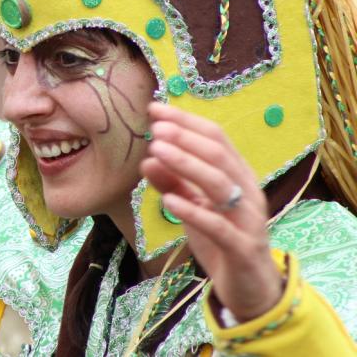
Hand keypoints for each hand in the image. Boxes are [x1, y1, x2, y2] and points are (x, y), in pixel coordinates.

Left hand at [140, 102, 282, 321]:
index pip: (215, 138)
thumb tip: (147, 158)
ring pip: (220, 185)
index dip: (185, 121)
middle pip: (218, 156)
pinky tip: (169, 201)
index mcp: (237, 176)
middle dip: (185, 138)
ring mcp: (249, 220)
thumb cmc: (220, 240)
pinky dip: (194, 211)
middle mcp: (247, 191)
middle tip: (155, 129)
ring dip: (186, 165)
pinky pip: (219, 227)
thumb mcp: (192, 207)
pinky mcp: (243, 249)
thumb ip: (173, 183)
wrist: (250, 288)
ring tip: (155, 152)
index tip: (155, 109)